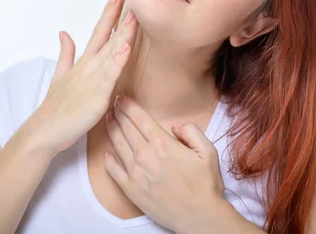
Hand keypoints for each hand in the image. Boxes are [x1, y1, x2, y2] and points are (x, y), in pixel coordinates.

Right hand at [29, 0, 138, 156]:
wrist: (44, 131)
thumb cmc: (54, 107)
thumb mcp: (60, 75)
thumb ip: (65, 53)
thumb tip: (63, 32)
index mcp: (83, 63)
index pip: (98, 32)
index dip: (108, 14)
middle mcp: (88, 67)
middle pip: (107, 37)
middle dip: (119, 17)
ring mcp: (92, 80)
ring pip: (111, 52)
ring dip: (123, 34)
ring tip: (134, 15)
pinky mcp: (96, 96)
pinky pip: (110, 75)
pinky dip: (118, 61)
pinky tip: (125, 48)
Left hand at [104, 95, 235, 233]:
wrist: (200, 217)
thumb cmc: (206, 185)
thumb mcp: (207, 151)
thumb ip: (191, 131)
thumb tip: (175, 125)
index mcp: (163, 144)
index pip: (139, 118)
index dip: (128, 106)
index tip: (121, 98)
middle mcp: (145, 156)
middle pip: (125, 128)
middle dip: (117, 114)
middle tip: (111, 105)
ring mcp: (136, 173)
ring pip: (117, 145)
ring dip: (111, 130)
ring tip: (107, 120)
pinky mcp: (131, 189)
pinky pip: (113, 170)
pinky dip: (108, 159)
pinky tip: (107, 152)